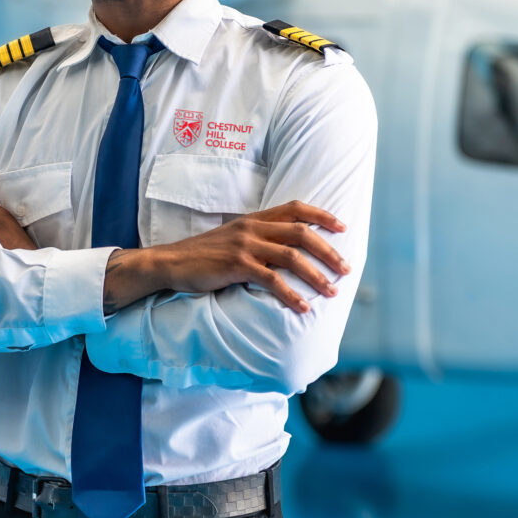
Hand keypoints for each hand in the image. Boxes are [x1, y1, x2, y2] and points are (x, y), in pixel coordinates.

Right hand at [109, 201, 349, 314]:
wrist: (172, 263)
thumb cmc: (204, 255)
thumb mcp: (233, 238)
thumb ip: (258, 238)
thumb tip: (286, 251)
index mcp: (254, 219)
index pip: (295, 208)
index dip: (322, 216)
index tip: (342, 228)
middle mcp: (252, 228)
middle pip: (301, 233)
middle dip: (328, 252)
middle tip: (346, 269)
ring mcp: (245, 246)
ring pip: (292, 258)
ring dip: (316, 276)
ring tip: (331, 292)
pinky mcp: (236, 266)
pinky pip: (272, 280)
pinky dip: (291, 295)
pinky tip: (302, 308)